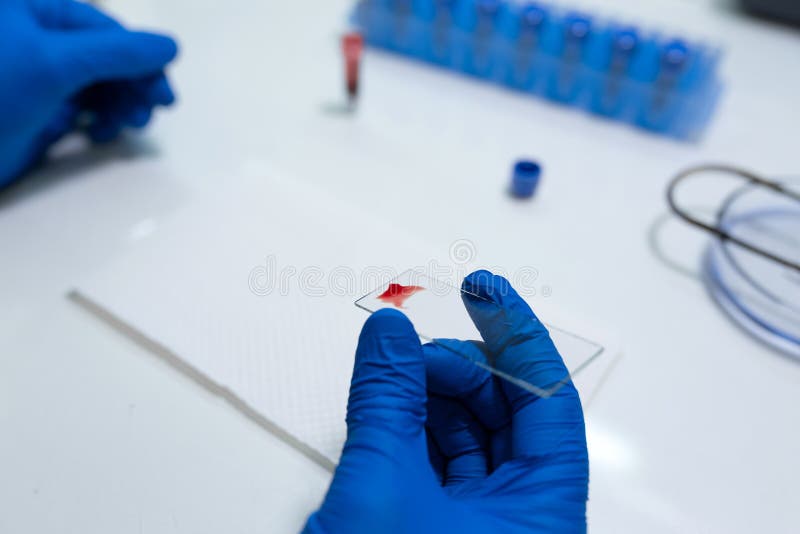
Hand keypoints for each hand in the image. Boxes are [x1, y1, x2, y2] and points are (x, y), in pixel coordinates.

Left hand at [0, 0, 178, 186]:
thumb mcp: (54, 63)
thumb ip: (115, 52)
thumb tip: (168, 46)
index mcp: (32, 10)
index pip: (104, 29)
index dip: (140, 60)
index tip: (164, 93)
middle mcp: (37, 38)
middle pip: (106, 58)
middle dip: (132, 86)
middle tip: (150, 113)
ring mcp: (38, 76)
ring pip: (100, 85)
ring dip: (121, 106)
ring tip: (127, 127)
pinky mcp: (39, 110)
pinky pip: (85, 109)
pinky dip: (100, 122)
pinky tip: (101, 135)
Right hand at [304, 270, 588, 532]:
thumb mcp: (381, 481)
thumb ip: (385, 397)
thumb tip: (389, 332)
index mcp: (542, 510)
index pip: (549, 398)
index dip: (516, 333)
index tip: (485, 290)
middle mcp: (525, 517)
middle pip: (511, 414)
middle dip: (461, 369)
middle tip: (412, 347)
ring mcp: (489, 527)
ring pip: (476, 439)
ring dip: (435, 399)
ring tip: (396, 376)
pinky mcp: (451, 532)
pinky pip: (448, 466)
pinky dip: (421, 432)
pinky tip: (394, 409)